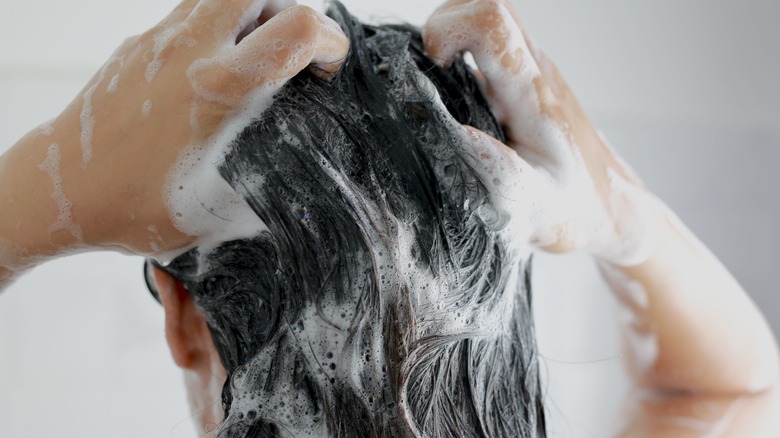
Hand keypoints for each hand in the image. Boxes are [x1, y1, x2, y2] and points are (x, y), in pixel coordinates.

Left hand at [1, 0, 348, 262]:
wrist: (58, 191)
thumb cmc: (133, 207)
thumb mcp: (220, 213)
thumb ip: (269, 192)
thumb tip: (300, 189)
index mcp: (220, 89)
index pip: (298, 28)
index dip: (330, 41)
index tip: (328, 65)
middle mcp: (190, 52)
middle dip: (289, 10)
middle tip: (291, 50)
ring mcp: (158, 42)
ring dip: (250, 18)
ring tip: (252, 62)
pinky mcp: (136, 46)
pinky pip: (188, 19)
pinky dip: (213, 34)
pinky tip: (207, 80)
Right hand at [423, 0, 658, 264]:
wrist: (610, 205)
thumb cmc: (575, 208)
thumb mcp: (536, 209)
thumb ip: (500, 176)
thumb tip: (458, 134)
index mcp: (532, 93)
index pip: (491, 22)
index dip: (448, 31)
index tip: (434, 71)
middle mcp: (533, 71)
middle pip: (484, 7)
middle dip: (442, 31)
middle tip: (428, 79)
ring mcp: (529, 74)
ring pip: (484, 26)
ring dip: (449, 48)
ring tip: (436, 97)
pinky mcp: (521, 84)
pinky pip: (484, 51)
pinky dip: (457, 66)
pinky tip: (454, 110)